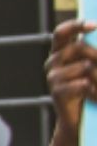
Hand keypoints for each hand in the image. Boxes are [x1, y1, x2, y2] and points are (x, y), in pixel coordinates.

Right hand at [46, 18, 96, 134]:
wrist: (80, 120)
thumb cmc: (91, 89)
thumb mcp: (93, 67)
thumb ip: (93, 55)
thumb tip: (92, 59)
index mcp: (60, 52)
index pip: (61, 33)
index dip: (76, 26)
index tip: (95, 25)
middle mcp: (53, 62)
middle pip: (78, 48)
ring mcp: (52, 78)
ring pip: (84, 66)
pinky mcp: (56, 93)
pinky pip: (83, 84)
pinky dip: (95, 91)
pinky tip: (94, 97)